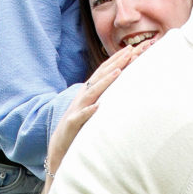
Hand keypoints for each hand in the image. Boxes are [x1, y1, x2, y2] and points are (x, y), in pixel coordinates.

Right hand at [43, 43, 143, 182]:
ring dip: (105, 82)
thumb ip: (105, 97)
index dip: (117, 59)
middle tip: (131, 50)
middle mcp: (83, 96)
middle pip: (100, 76)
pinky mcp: (72, 124)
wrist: (60, 145)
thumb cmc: (80, 127)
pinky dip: (89, 111)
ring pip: (92, 93)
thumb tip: (123, 88)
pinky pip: (81, 117)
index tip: (132, 48)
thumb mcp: (94, 109)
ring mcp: (77, 109)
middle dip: (116, 63)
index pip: (104, 72)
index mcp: (89, 92)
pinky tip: (98, 107)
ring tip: (119, 72)